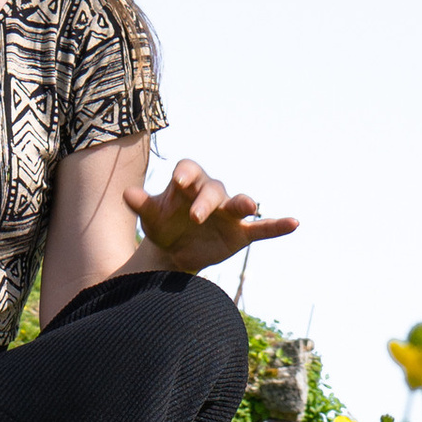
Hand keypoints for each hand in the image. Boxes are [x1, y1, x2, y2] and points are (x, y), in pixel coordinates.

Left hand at [124, 155, 298, 273]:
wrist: (173, 251)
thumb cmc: (162, 226)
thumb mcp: (150, 217)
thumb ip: (142, 205)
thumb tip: (127, 194)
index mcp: (188, 184)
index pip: (189, 170)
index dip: (186, 175)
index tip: (179, 183)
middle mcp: (211, 193)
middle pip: (212, 190)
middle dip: (205, 201)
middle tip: (194, 216)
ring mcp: (227, 213)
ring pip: (238, 203)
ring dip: (243, 203)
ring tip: (249, 204)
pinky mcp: (240, 233)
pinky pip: (261, 228)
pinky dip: (277, 226)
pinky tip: (295, 223)